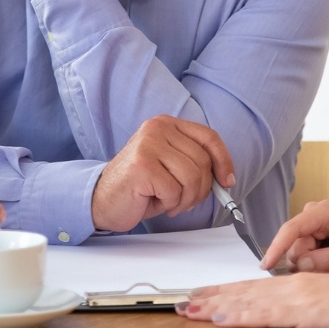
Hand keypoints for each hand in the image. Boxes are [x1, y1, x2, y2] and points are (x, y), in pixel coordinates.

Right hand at [91, 115, 234, 231]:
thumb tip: (226, 178)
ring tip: (169, 201)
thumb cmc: (140, 186)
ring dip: (185, 199)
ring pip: (192, 177)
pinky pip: (174, 190)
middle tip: (184, 200)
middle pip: (203, 161)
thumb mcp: (171, 167)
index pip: (209, 137)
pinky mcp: (142, 165)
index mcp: (166, 124)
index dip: (224, 161)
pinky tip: (155, 201)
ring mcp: (148, 144)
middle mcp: (156, 128)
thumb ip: (195, 163)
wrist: (102, 200)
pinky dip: (170, 204)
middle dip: (201, 189)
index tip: (227, 181)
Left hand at [177, 269, 328, 327]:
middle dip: (209, 299)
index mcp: (297, 286)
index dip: (224, 293)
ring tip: (188, 310)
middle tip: (180, 303)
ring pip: (246, 301)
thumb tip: (292, 319)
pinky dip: (238, 315)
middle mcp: (291, 287)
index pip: (253, 290)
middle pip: (242, 293)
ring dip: (214, 306)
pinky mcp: (304, 311)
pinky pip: (263, 314)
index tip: (200, 298)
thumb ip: (309, 310)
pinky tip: (220, 318)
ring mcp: (296, 298)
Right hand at [259, 201, 328, 272]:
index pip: (293, 229)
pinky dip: (314, 264)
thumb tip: (301, 264)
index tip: (266, 265)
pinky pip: (303, 254)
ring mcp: (311, 224)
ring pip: (297, 252)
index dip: (277, 247)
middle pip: (294, 245)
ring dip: (312, 265)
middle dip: (307, 263)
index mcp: (325, 212)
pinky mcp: (312, 234)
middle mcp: (314, 214)